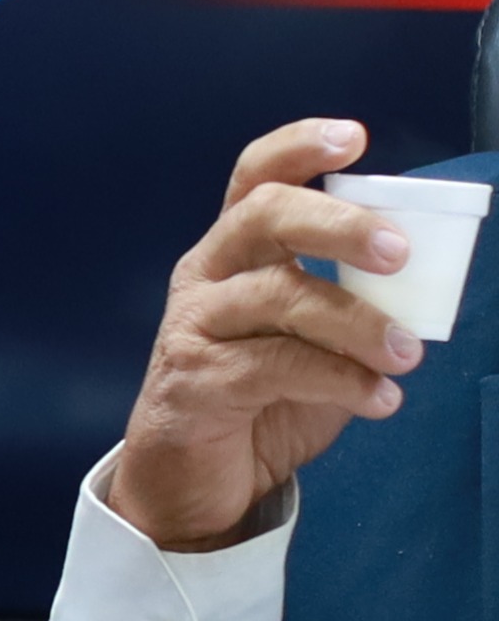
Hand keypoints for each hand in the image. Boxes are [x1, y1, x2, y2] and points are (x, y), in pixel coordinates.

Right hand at [106, 117, 422, 552]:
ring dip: (356, 322)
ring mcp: (194, 328)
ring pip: (276, 297)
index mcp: (235, 255)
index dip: (298, 150)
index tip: (353, 138)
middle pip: (261, 219)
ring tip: (408, 355)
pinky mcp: (194, 383)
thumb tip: (427, 282)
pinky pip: (274, 368)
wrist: (194, 482)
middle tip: (399, 253)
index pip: (254, 180)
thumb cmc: (260, 400)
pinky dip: (339, 380)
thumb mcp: (313, 339)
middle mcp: (206, 278)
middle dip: (337, 226)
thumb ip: (350, 302)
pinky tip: (379, 398)